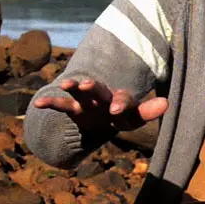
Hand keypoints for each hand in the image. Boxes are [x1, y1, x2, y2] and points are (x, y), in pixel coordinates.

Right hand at [33, 78, 167, 131]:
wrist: (104, 119)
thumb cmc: (123, 117)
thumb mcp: (135, 117)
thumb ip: (149, 111)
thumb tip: (167, 102)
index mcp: (121, 99)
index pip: (123, 99)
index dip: (120, 103)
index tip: (116, 109)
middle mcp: (103, 97)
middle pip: (98, 91)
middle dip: (93, 88)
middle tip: (85, 84)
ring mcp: (87, 102)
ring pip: (79, 93)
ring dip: (73, 88)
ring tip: (65, 85)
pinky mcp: (74, 109)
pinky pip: (61, 105)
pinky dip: (51, 103)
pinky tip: (37, 104)